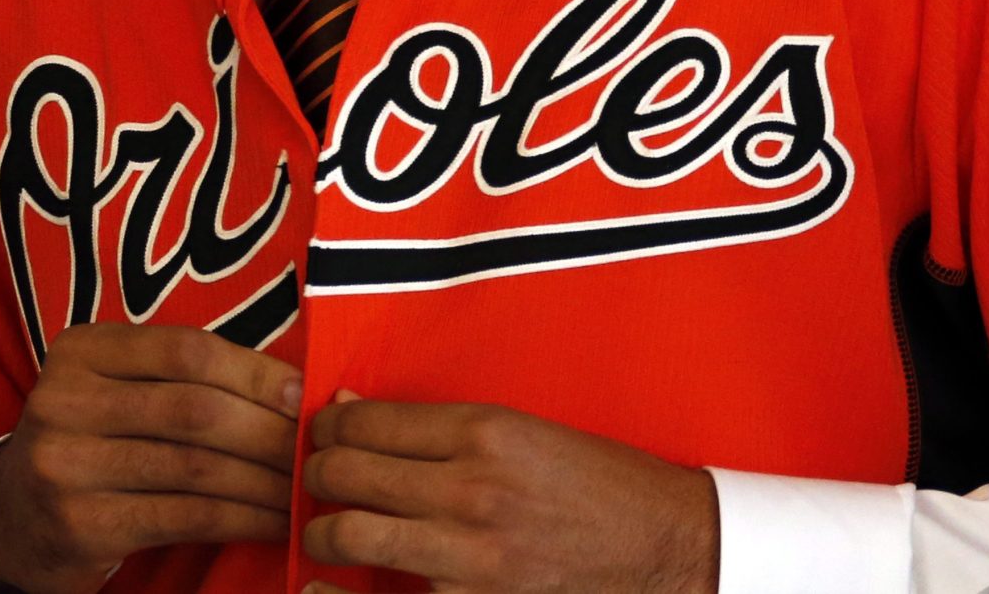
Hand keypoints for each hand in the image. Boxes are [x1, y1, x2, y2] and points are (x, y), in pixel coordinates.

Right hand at [0, 321, 302, 593]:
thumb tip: (293, 388)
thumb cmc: (92, 442)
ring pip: (196, 467)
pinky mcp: (81, 525)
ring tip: (307, 487)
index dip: (255, 371)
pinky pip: (184, 517)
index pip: (187, 350)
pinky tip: (276, 522)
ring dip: (265, 481)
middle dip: (269, 431)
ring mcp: (67, 465)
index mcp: (82, 350)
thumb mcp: (116, 390)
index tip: (304, 393)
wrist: (9, 520)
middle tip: (318, 449)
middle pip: (195, 409)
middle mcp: (65, 400)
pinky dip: (242, 519)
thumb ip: (181, 379)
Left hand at [301, 394, 718, 593]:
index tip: (325, 431)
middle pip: (345, 472)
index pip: (366, 422)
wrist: (671, 552)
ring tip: (325, 527)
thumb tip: (356, 411)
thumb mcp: (528, 432)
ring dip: (322, 529)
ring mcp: (468, 556)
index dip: (329, 425)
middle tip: (317, 475)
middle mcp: (470, 489)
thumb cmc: (605, 487)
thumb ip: (442, 427)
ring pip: (348, 533)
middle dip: (316, 471)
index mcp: (486, 431)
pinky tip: (320, 586)